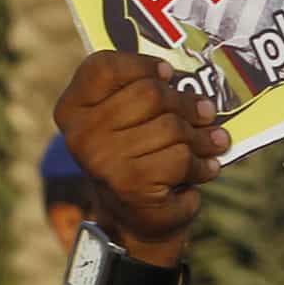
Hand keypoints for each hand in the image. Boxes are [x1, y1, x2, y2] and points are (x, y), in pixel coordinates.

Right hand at [54, 53, 225, 265]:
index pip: (103, 66)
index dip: (142, 65)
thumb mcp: (132, 120)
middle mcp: (80, 133)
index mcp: (73, 109)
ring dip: (202, 137)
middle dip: (187, 104)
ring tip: (210, 143)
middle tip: (205, 112)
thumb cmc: (139, 156)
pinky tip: (205, 167)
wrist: (138, 219)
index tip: (168, 74)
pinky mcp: (129, 184)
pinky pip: (181, 157)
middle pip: (150, 92)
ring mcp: (101, 160)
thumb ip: (143, 91)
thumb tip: (188, 73)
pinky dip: (202, 163)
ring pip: (172, 126)